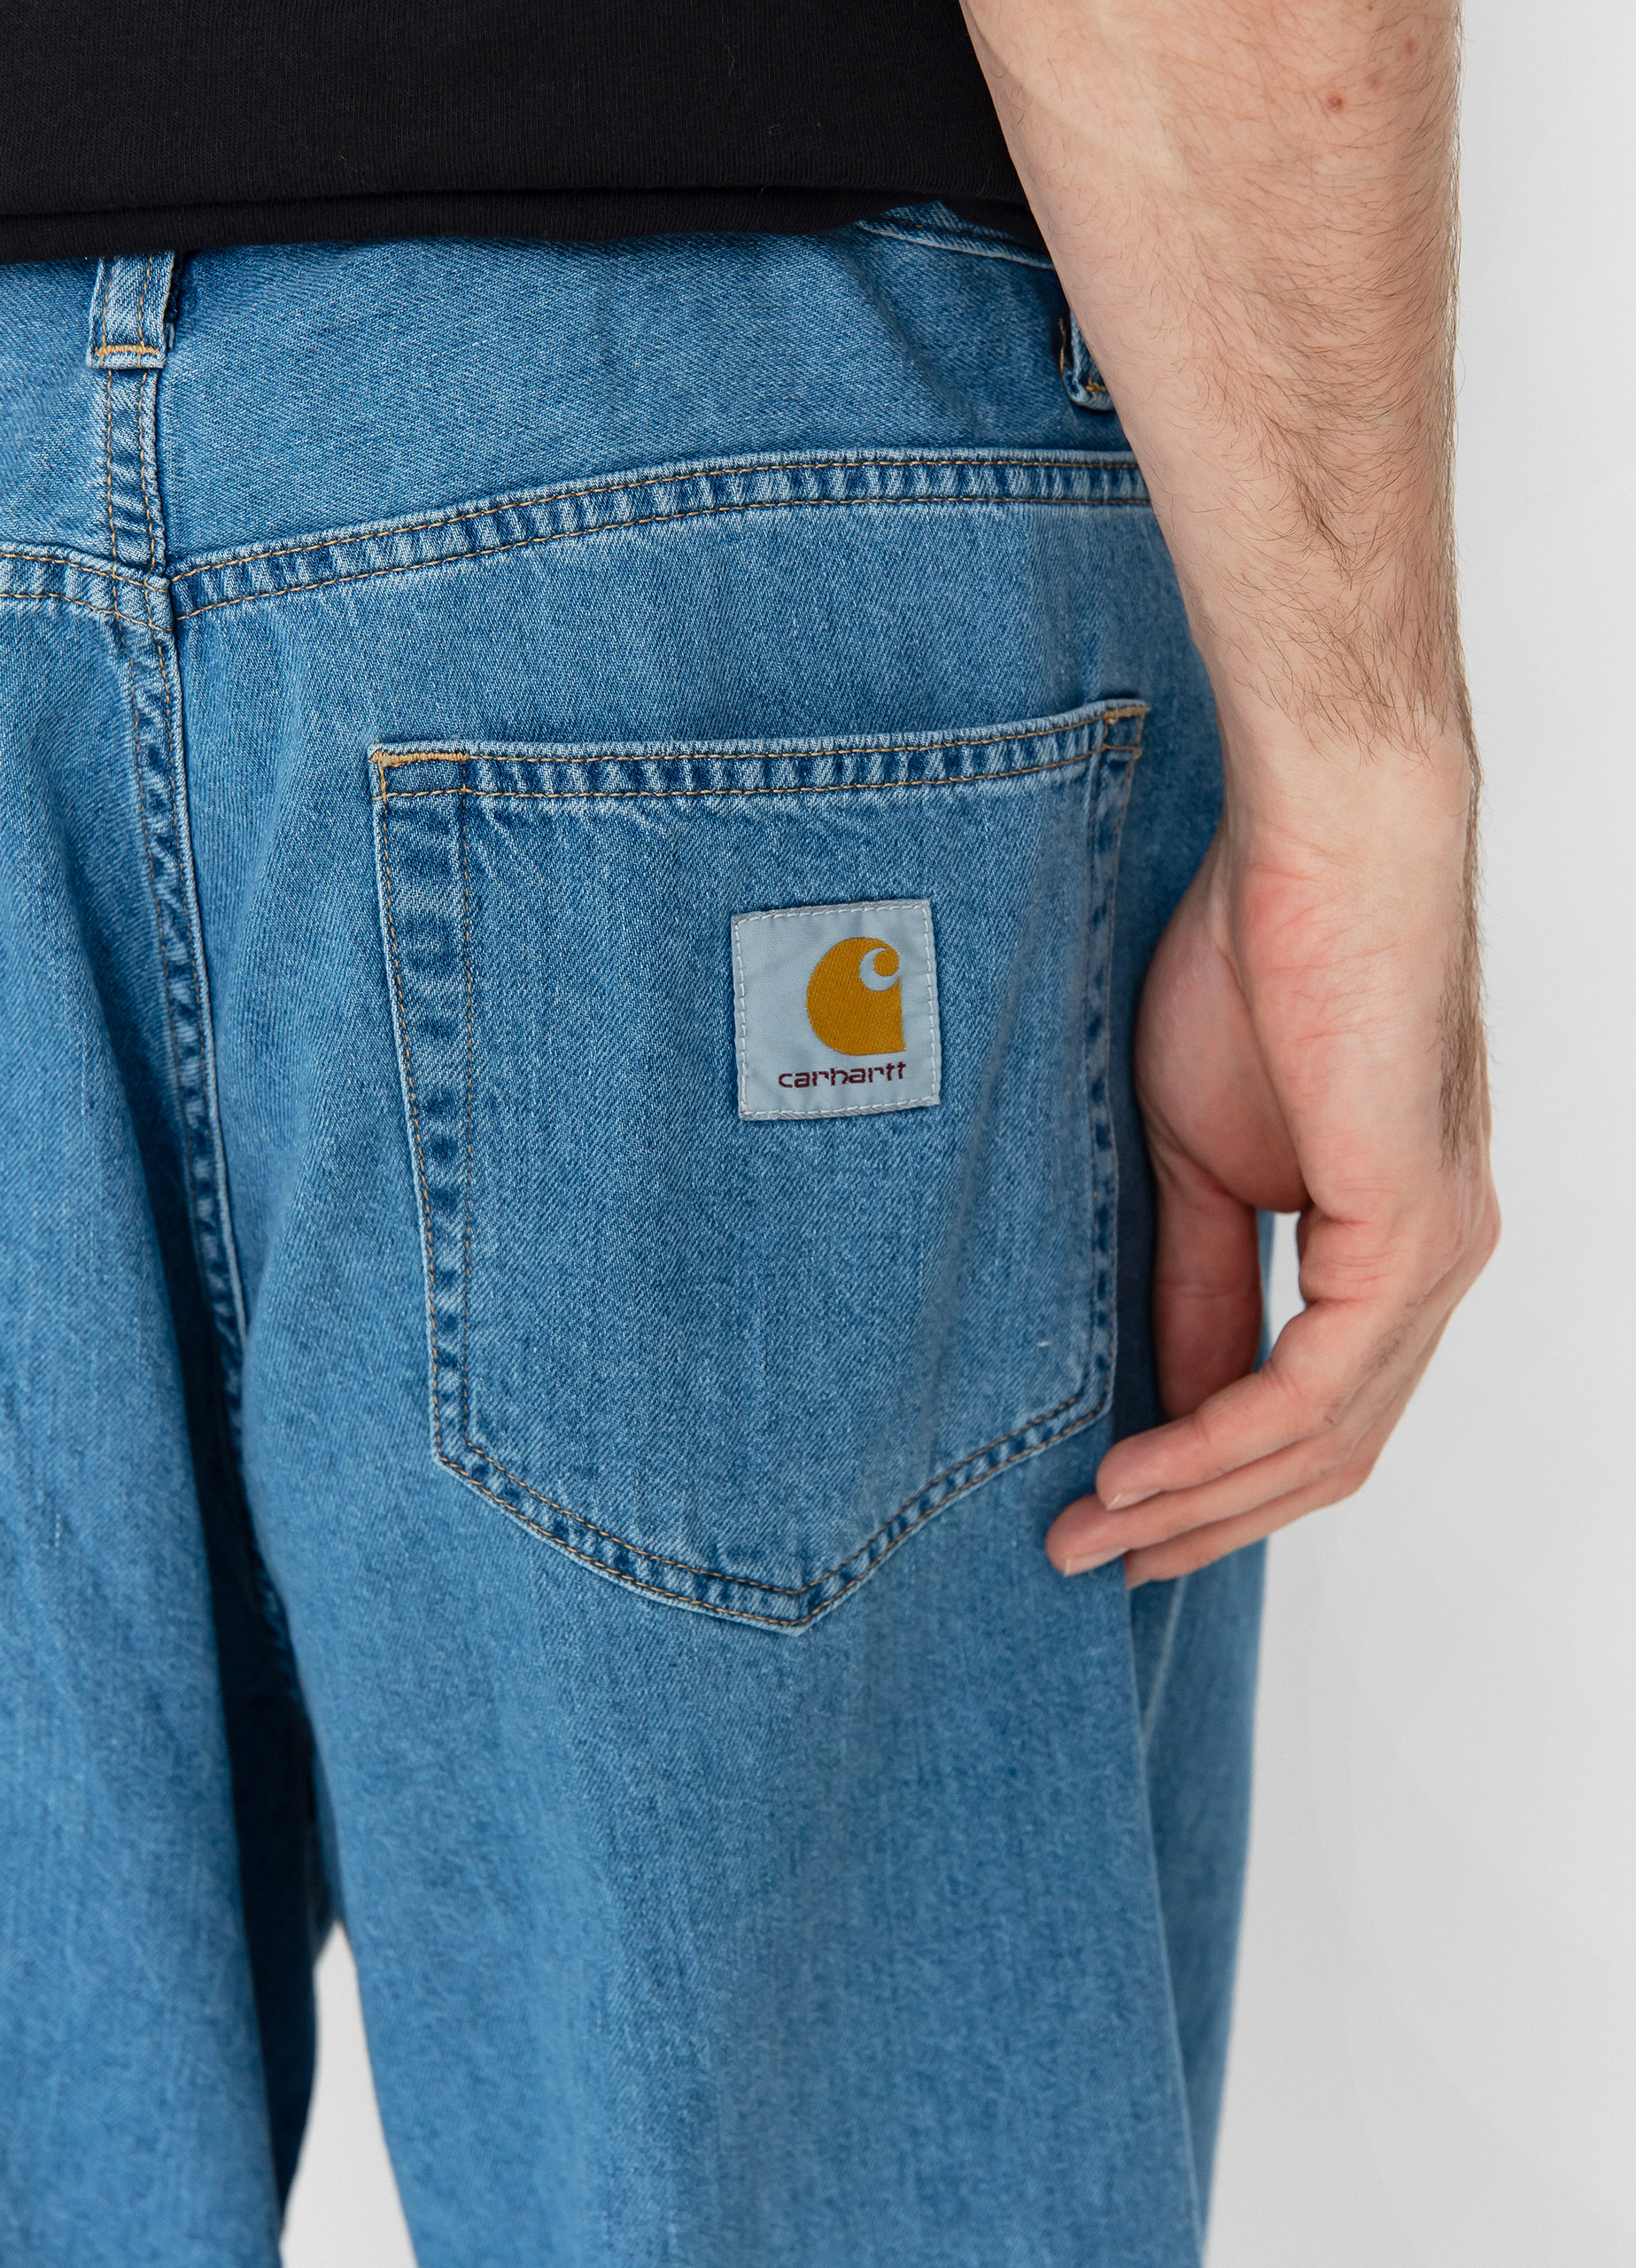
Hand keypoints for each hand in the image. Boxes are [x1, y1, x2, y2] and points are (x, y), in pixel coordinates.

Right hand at [1046, 737, 1498, 1584]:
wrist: (1317, 847)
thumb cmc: (1256, 964)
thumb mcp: (1200, 1159)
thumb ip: (1197, 1282)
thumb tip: (1169, 1397)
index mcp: (1388, 1244)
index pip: (1313, 1409)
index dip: (1214, 1482)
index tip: (1113, 1518)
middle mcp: (1431, 1267)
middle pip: (1328, 1453)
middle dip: (1204, 1522)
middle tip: (1091, 1560)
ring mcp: (1433, 1256)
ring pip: (1326, 1440)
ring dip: (1201, 1501)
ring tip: (1090, 1531)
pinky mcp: (1412, 1233)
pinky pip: (1317, 1385)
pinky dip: (1220, 1440)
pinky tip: (1141, 1469)